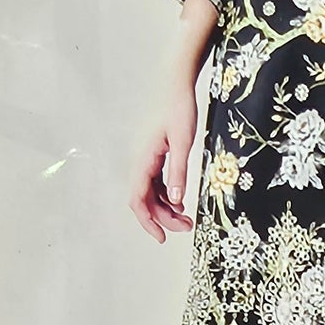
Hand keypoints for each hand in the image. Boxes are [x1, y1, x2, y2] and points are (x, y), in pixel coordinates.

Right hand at [131, 79, 197, 241]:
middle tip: (186, 227)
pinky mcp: (155, 156)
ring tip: (186, 218)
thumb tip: (175, 200)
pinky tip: (180, 202)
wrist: (177, 87)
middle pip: (145, 200)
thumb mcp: (184, 142)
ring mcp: (147, 160)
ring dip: (166, 208)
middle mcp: (141, 162)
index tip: (162, 237)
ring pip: (151, 193)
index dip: (148, 222)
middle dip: (163, 218)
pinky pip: (156, 183)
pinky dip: (167, 195)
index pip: (138, 200)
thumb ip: (179, 171)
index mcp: (144, 160)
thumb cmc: (180, 110)